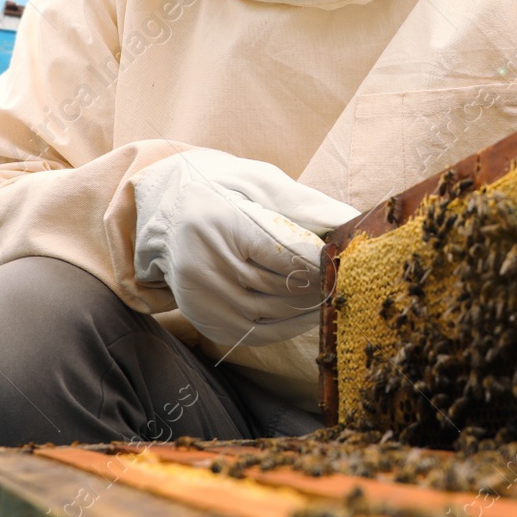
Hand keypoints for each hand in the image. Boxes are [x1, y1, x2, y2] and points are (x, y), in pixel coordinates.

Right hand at [131, 149, 358, 347]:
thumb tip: (348, 219)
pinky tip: (310, 312)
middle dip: (319, 284)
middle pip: (278, 285)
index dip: (318, 261)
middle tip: (347, 278)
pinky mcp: (204, 320)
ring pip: (271, 312)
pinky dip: (290, 326)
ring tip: (333, 293)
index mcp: (219, 221)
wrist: (169, 217)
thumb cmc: (225, 193)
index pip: (281, 252)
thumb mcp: (258, 183)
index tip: (343, 258)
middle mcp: (203, 262)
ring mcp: (201, 297)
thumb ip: (304, 202)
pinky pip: (258, 334)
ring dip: (309, 307)